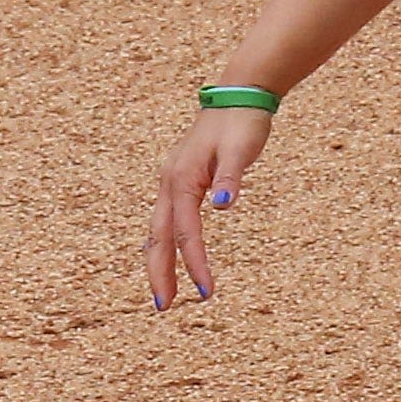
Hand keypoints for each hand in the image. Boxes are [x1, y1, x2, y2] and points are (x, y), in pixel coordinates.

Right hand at [146, 107, 272, 307]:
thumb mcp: (241, 149)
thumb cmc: (242, 122)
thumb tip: (225, 204)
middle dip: (159, 272)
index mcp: (182, 178)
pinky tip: (175, 258)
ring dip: (160, 261)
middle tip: (164, 306)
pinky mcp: (181, 180)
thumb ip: (232, 177)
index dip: (194, 263)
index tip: (207, 292)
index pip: (186, 231)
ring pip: (159, 229)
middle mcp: (170, 181)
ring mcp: (172, 181)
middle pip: (158, 235)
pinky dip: (168, 242)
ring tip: (165, 293)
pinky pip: (169, 219)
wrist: (239, 95)